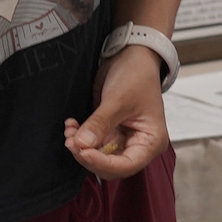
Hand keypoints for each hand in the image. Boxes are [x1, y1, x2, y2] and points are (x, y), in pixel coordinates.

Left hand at [65, 46, 169, 179]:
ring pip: (98, 156)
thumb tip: (82, 144)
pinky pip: (92, 144)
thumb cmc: (137, 75)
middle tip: (71, 141)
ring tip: (70, 130)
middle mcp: (139, 145)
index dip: (102, 163)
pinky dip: (80, 138)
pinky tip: (72, 125)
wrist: (131, 56)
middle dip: (88, 155)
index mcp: (151, 141)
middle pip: (111, 166)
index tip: (82, 151)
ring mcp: (123, 139)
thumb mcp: (118, 99)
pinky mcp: (110, 132)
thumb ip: (100, 123)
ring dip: (81, 147)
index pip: (126, 165)